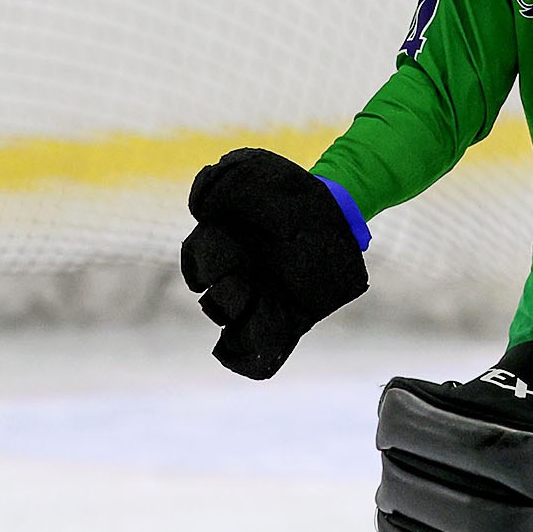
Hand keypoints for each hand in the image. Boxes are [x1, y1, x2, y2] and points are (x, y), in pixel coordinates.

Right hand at [180, 148, 367, 378]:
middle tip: (241, 280)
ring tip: (252, 305)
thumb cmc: (287, 189)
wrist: (334, 206)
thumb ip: (219, 183)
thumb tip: (198, 208)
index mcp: (222, 247)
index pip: (198, 264)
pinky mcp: (291, 319)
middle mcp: (237, 278)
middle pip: (215, 302)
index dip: (203, 264)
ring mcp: (263, 300)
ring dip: (239, 321)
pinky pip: (262, 352)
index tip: (226, 248)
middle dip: (222, 296)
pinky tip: (249, 359)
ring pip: (235, 327)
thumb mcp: (252, 171)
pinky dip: (249, 360)